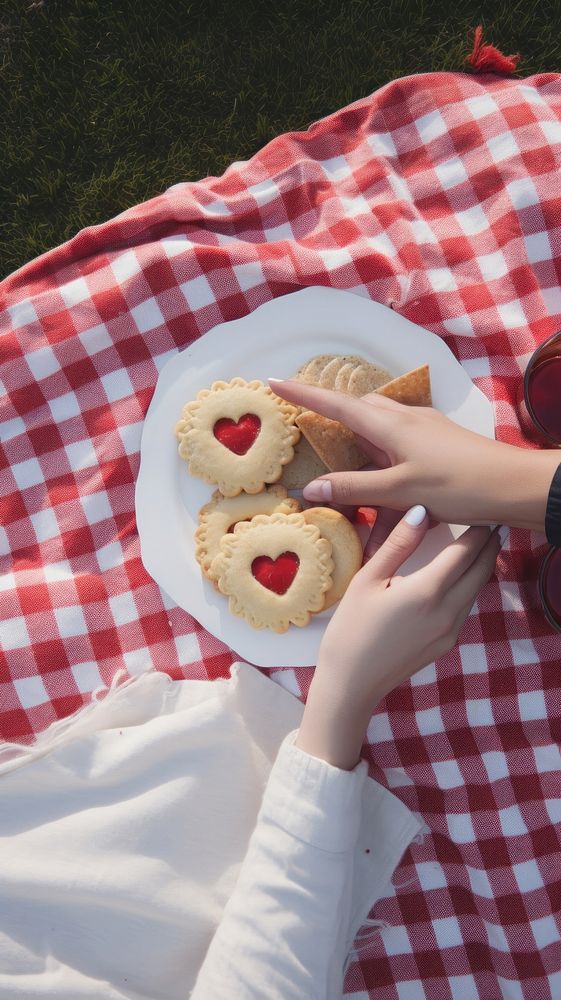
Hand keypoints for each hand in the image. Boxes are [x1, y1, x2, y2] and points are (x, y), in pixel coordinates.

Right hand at [269, 378, 560, 531]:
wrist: (512, 484)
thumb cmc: (457, 486)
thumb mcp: (401, 492)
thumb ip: (355, 489)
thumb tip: (309, 489)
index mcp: (390, 426)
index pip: (336, 405)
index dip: (303, 395)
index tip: (272, 382)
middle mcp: (405, 418)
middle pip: (357, 407)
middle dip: (328, 408)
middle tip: (302, 415)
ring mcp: (423, 427)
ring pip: (378, 420)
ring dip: (355, 427)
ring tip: (338, 445)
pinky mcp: (437, 439)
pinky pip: (396, 435)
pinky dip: (378, 444)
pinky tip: (381, 464)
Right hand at [295, 506, 500, 769]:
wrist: (352, 684)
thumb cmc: (351, 628)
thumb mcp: (368, 580)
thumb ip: (398, 544)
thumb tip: (420, 511)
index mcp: (429, 590)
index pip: (466, 551)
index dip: (477, 529)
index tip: (480, 509)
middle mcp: (449, 610)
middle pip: (482, 569)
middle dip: (487, 544)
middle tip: (486, 521)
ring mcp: (452, 630)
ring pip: (477, 589)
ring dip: (480, 565)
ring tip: (475, 544)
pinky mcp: (448, 643)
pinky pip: (466, 606)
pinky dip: (467, 585)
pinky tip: (455, 577)